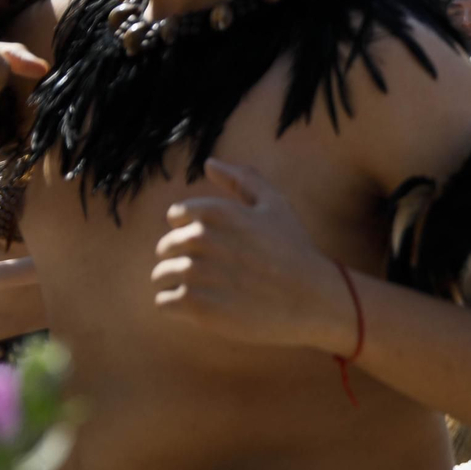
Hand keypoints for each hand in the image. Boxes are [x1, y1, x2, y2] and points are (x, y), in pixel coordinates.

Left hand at [153, 159, 353, 352]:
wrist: (310, 299)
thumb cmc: (293, 250)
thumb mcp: (275, 205)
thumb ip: (242, 179)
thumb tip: (209, 163)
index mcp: (215, 211)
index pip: (175, 216)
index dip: (194, 230)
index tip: (218, 246)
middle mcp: (200, 238)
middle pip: (165, 248)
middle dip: (184, 258)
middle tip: (217, 273)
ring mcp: (196, 272)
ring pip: (160, 276)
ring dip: (180, 283)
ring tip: (211, 290)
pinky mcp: (194, 305)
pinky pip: (163, 303)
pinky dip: (178, 306)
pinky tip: (205, 306)